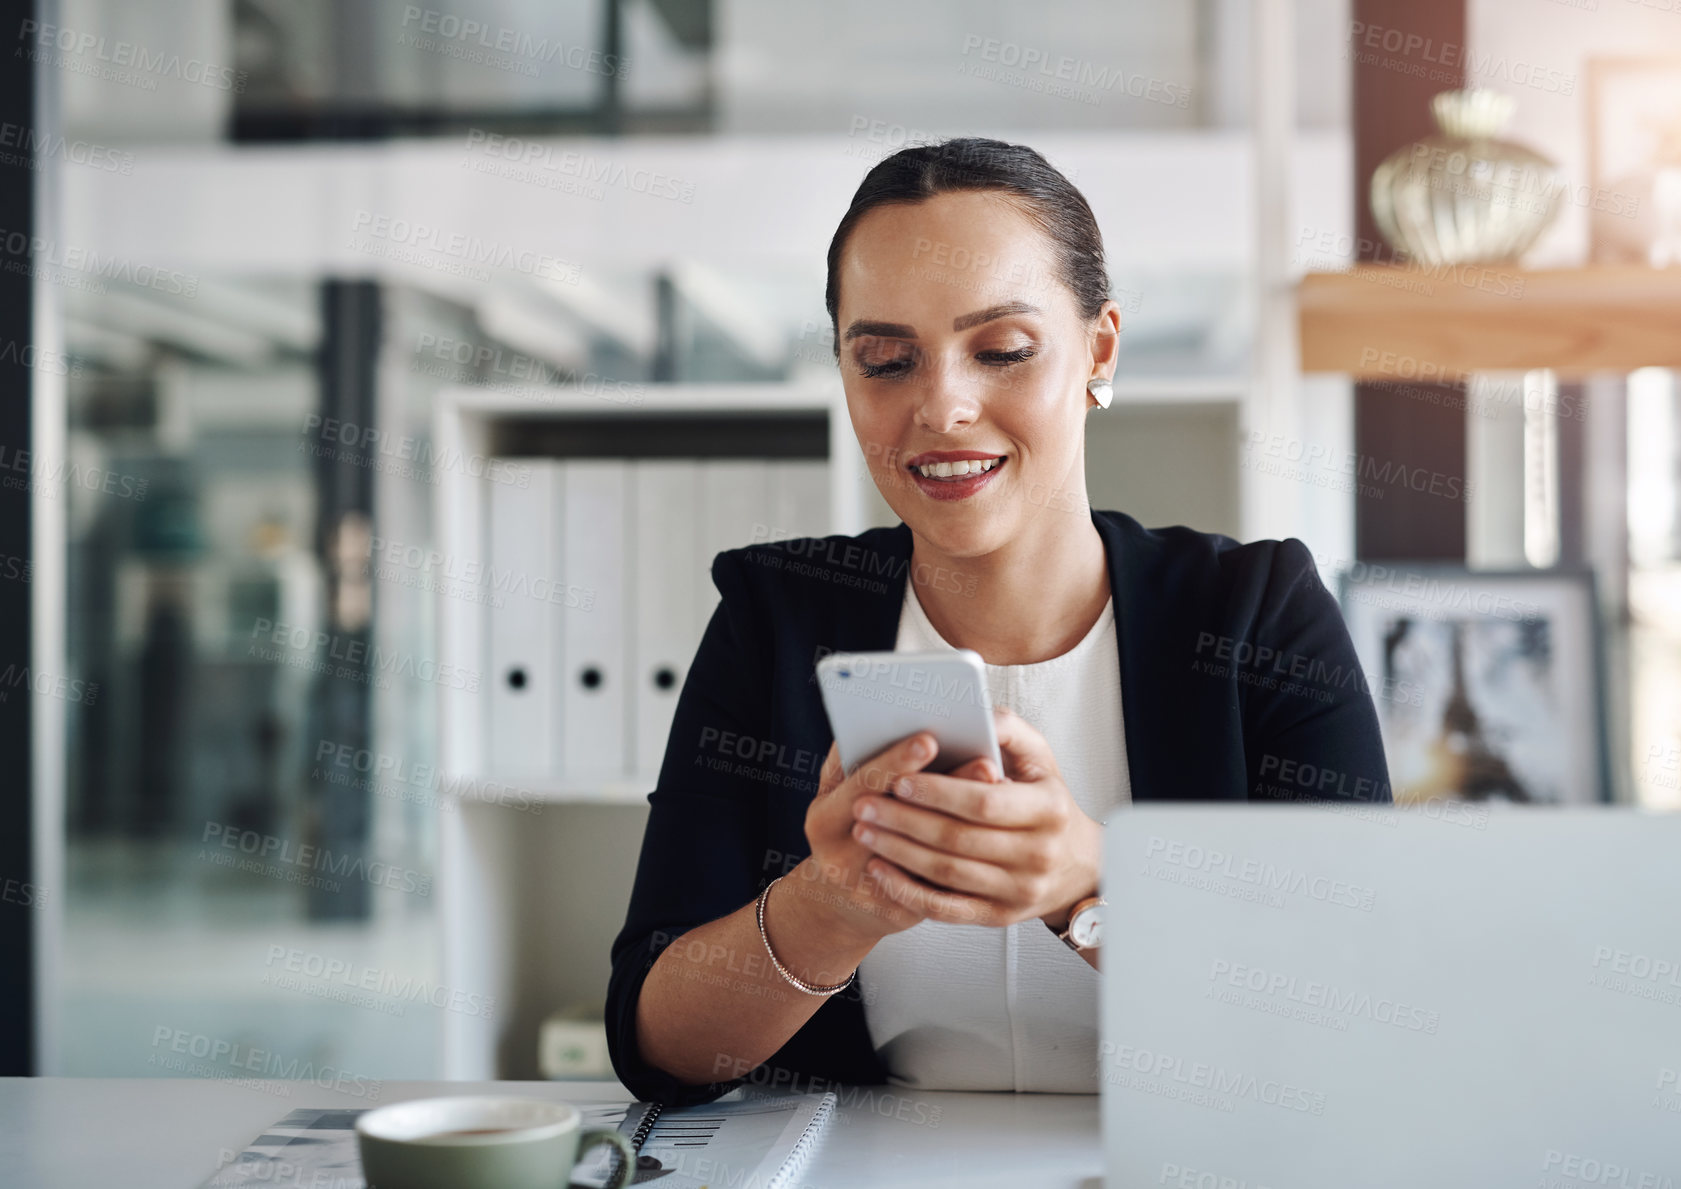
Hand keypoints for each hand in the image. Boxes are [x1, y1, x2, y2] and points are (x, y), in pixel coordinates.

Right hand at [793, 732, 990, 943]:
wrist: (839, 901)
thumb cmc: (841, 828)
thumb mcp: (833, 792)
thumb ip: (850, 759)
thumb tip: (880, 723)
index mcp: (823, 820)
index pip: (862, 784)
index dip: (897, 761)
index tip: (930, 738)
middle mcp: (840, 859)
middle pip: (901, 821)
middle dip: (947, 790)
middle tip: (986, 762)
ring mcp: (868, 892)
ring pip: (925, 855)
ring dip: (969, 823)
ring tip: (998, 792)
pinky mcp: (896, 915)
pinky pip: (937, 887)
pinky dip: (967, 857)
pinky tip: (992, 833)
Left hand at [847, 706, 1102, 929]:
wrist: (1076, 864)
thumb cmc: (1046, 800)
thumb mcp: (1039, 757)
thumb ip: (1007, 728)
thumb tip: (973, 711)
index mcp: (1048, 809)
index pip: (984, 802)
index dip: (938, 793)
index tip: (898, 781)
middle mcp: (1038, 854)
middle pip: (958, 839)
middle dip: (905, 821)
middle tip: (864, 804)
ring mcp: (1019, 890)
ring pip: (947, 874)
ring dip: (898, 852)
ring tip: (865, 830)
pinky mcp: (1000, 916)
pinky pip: (946, 909)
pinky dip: (908, 891)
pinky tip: (880, 871)